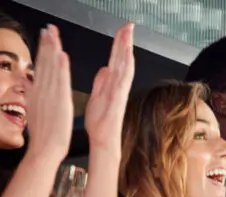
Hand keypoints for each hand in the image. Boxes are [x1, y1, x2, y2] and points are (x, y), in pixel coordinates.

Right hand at [26, 25, 73, 160]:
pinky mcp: (60, 102)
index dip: (42, 51)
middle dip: (46, 45)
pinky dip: (61, 68)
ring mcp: (50, 96)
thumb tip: (28, 84)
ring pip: (51, 69)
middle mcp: (41, 92)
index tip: (45, 37)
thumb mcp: (34, 111)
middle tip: (49, 28)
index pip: (39, 68)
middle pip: (43, 64)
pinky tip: (62, 56)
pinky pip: (60, 82)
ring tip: (54, 34)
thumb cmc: (43, 136)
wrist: (44, 150)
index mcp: (36, 94)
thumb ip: (32, 96)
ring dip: (52, 50)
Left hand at [85, 23, 134, 154]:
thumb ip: (101, 83)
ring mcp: (120, 93)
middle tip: (128, 25)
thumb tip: (104, 69)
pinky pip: (123, 81)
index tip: (122, 30)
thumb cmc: (100, 124)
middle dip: (125, 42)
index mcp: (112, 85)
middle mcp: (118, 87)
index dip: (119, 45)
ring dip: (127, 50)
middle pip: (123, 60)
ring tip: (128, 35)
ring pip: (125, 67)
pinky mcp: (118, 100)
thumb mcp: (97, 98)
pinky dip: (125, 68)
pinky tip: (127, 57)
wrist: (103, 141)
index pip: (116, 60)